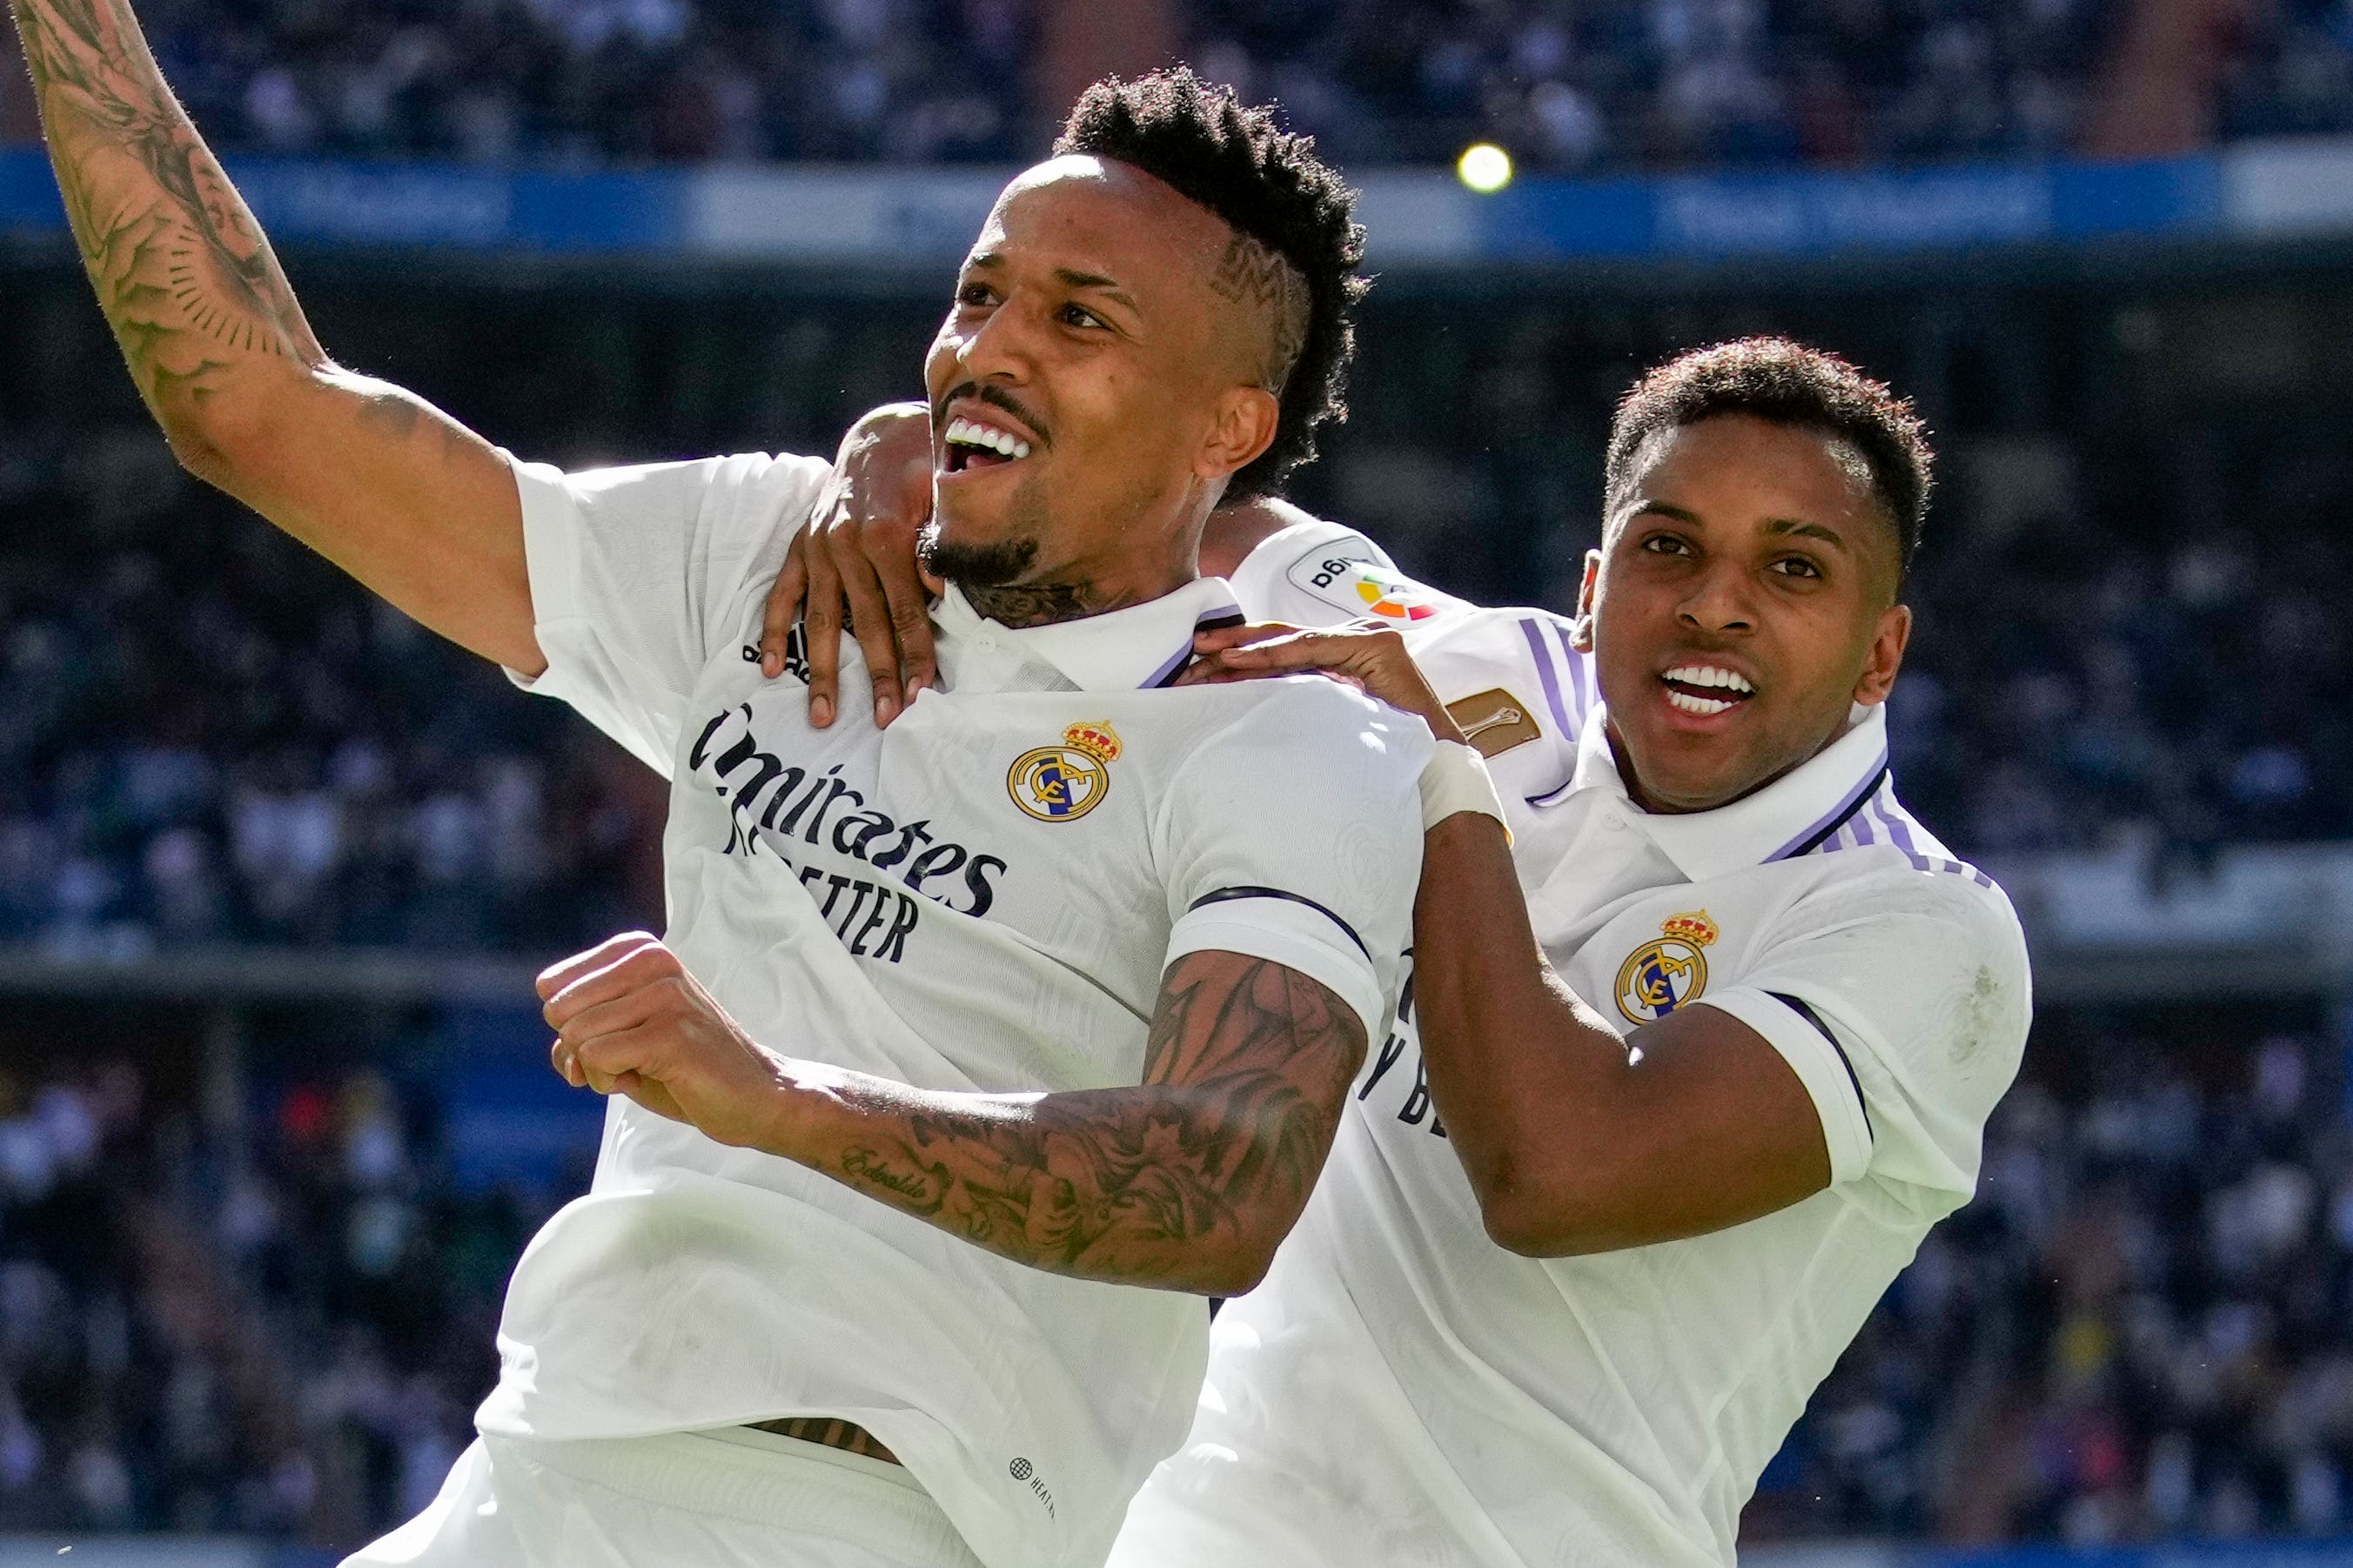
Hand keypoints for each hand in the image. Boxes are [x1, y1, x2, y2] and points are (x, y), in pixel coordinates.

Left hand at [538, 932, 795, 1148]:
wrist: (755, 1094)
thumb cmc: (685, 1066)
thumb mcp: (626, 1034)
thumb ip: (581, 1030)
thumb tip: (564, 1054)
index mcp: (640, 950)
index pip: (552, 985)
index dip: (570, 1024)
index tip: (611, 1038)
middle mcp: (652, 962)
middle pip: (558, 1010)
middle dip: (579, 1048)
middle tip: (626, 1059)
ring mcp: (664, 996)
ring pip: (574, 1036)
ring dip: (597, 1070)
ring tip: (643, 1068)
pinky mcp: (669, 1035)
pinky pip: (594, 1058)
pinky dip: (608, 1081)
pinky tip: (645, 1078)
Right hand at [758, 402, 939, 728]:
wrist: (877, 439)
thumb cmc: (920, 472)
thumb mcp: (940, 497)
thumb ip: (939, 544)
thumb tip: (939, 591)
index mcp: (886, 536)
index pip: (906, 611)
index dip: (916, 654)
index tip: (924, 693)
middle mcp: (846, 546)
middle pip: (866, 624)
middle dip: (877, 675)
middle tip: (886, 719)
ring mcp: (818, 549)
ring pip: (821, 620)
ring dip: (822, 670)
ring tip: (822, 715)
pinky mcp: (799, 548)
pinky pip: (782, 594)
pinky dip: (775, 631)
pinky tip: (772, 669)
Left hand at [1177, 621, 1468, 744]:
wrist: (1433, 765)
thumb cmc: (1380, 753)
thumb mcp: (1327, 721)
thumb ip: (1298, 703)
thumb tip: (1244, 704)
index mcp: (1342, 656)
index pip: (1284, 649)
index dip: (1241, 654)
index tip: (1200, 663)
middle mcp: (1354, 639)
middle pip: (1283, 639)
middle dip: (1235, 644)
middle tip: (1192, 650)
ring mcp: (1367, 638)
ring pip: (1293, 639)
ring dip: (1246, 647)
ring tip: (1208, 651)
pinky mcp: (1378, 645)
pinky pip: (1314, 648)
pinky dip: (1274, 653)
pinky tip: (1242, 659)